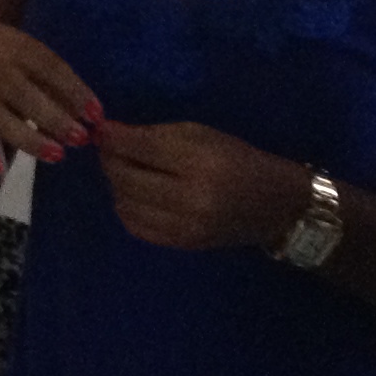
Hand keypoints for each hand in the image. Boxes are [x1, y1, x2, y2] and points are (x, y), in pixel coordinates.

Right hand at [0, 25, 100, 175]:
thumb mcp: (19, 53)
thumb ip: (47, 78)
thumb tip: (85, 112)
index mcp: (10, 43)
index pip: (48, 66)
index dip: (74, 90)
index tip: (97, 115)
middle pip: (23, 94)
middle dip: (55, 118)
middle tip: (80, 138)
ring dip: (29, 138)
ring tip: (57, 155)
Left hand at [95, 119, 308, 249]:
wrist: (275, 205)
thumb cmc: (239, 159)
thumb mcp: (203, 135)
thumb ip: (156, 135)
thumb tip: (110, 135)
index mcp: (200, 161)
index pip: (141, 147)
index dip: (113, 138)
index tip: (100, 130)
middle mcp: (191, 197)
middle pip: (127, 178)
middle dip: (110, 161)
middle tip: (109, 150)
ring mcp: (186, 226)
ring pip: (126, 204)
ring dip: (117, 185)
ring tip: (125, 171)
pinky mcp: (183, 245)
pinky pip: (137, 227)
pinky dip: (128, 208)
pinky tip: (136, 196)